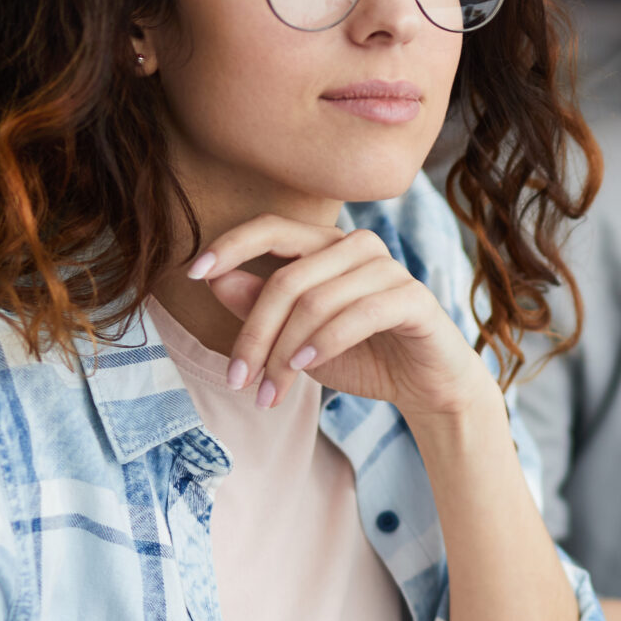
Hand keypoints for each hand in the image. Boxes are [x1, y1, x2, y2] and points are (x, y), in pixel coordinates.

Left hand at [188, 215, 494, 418]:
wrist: (427, 386)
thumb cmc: (362, 355)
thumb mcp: (297, 339)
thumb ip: (260, 308)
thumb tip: (214, 279)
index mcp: (327, 244)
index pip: (271, 228)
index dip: (230, 245)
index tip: (193, 273)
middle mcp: (357, 245)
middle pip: (286, 278)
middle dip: (254, 333)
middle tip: (237, 379)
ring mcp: (388, 268)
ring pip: (316, 301)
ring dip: (285, 352)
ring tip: (270, 392)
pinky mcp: (413, 298)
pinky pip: (357, 315)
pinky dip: (324, 343)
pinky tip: (305, 369)